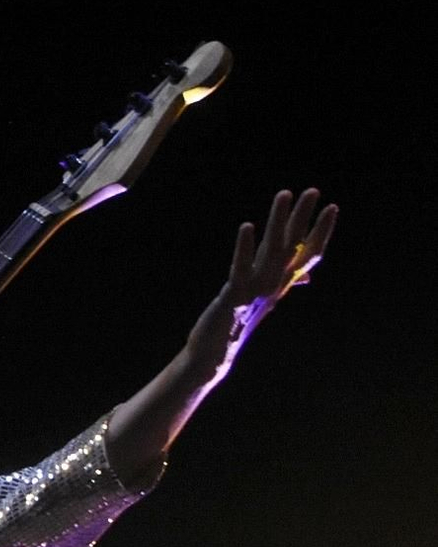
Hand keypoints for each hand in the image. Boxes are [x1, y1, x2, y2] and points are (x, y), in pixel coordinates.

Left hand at [187, 188, 337, 378]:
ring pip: (272, 250)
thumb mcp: (262, 300)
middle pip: (292, 247)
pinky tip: (248, 226)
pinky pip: (241, 268)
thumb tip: (308, 274)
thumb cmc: (236, 325)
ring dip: (278, 222)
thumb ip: (283, 282)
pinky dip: (245, 247)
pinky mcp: (233, 296)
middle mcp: (272, 286)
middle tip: (314, 190)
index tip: (332, 207)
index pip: (306, 255)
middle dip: (303, 218)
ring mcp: (255, 291)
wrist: (213, 356)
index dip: (320, 232)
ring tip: (285, 194)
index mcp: (279, 284)